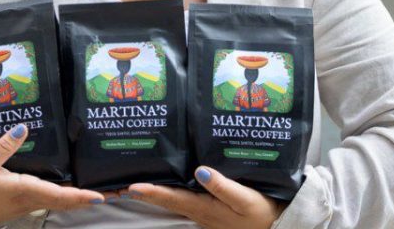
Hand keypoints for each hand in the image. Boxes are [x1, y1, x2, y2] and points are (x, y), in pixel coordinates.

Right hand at [0, 124, 104, 225]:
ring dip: (82, 198)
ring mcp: (31, 203)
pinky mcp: (27, 202)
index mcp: (24, 190)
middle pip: (67, 201)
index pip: (57, 195)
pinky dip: (69, 197)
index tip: (99, 196)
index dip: (79, 196)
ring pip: (62, 202)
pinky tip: (78, 189)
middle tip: (116, 192)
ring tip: (104, 189)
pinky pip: (53, 200)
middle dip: (90, 198)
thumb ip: (5, 144)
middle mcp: (32, 200)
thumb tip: (25, 126)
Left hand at [127, 166, 285, 228]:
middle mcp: (198, 211)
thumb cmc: (262, 213)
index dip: (150, 192)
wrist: (278, 227)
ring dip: (151, 193)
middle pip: (164, 200)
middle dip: (140, 193)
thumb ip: (222, 186)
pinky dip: (167, 192)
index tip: (130, 187)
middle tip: (115, 186)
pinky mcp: (208, 208)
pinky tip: (161, 184)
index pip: (172, 198)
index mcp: (204, 207)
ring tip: (128, 184)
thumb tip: (199, 170)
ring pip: (171, 200)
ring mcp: (202, 211)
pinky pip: (182, 199)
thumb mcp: (245, 199)